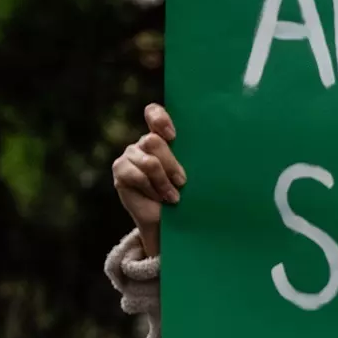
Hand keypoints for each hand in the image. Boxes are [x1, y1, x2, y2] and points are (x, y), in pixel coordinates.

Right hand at [112, 103, 185, 258]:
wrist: (168, 223)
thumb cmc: (186, 196)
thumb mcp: (193, 175)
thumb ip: (193, 158)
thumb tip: (216, 145)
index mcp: (163, 137)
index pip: (153, 113)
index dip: (160, 119)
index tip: (173, 136)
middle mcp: (144, 143)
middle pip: (153, 141)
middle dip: (171, 164)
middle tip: (182, 182)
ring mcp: (130, 155)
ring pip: (148, 161)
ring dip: (163, 182)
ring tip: (172, 197)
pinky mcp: (120, 170)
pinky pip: (136, 175)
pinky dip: (151, 189)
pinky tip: (156, 198)